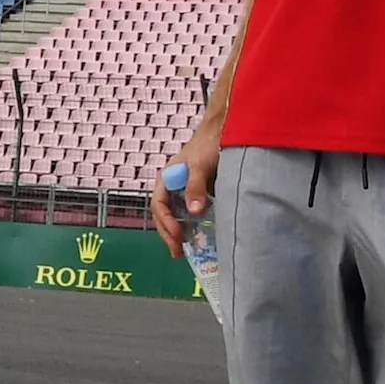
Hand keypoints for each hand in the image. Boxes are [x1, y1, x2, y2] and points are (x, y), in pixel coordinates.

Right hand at [148, 124, 221, 257]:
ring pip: (175, 215)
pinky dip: (191, 226)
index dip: (166, 223)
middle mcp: (173, 186)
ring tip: (183, 250)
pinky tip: (198, 236)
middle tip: (177, 252)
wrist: (224, 131)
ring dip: (178, 232)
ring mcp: (185, 190)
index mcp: (166, 179)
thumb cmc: (208, 145)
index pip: (159, 206)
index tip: (177, 236)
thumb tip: (194, 212)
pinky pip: (190, 212)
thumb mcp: (200, 166)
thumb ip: (195, 187)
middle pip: (164, 214)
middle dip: (168, 234)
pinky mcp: (198, 193)